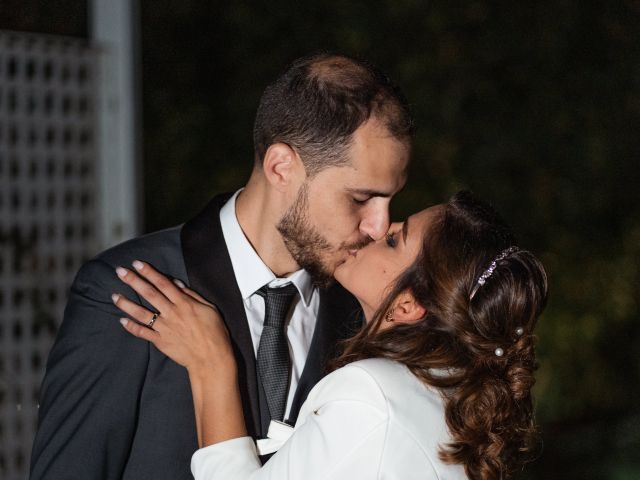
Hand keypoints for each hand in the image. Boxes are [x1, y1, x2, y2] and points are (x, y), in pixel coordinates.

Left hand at [112, 261, 234, 373]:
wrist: (211, 359)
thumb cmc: (215, 333)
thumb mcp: (210, 309)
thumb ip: (192, 295)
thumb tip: (177, 284)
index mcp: (184, 303)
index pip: (163, 283)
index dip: (149, 272)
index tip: (137, 263)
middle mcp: (172, 313)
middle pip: (150, 294)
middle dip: (134, 281)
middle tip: (120, 272)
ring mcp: (164, 328)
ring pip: (141, 313)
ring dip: (126, 303)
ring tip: (114, 295)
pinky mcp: (160, 341)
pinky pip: (143, 333)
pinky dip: (131, 327)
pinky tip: (121, 320)